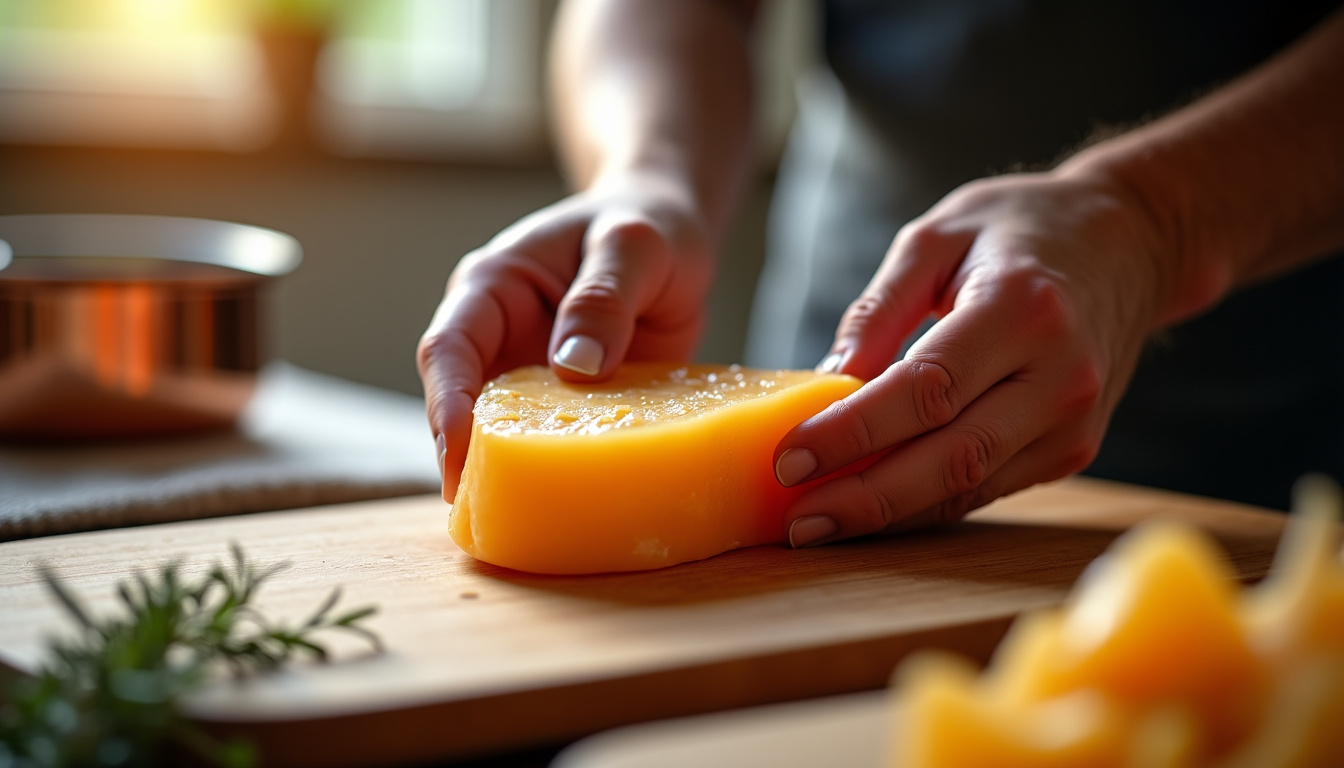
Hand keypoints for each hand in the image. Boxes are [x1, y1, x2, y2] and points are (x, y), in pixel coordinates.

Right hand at [417, 178, 713, 497]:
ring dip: (504, 474)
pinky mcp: (565, 405)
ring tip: (516, 524)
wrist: (669, 233)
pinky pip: (549, 444)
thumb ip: (605, 295)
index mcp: (493, 287)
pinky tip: (565, 509)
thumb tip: (574, 366)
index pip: (449, 348)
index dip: (446, 402)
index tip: (459, 450)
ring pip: (498, 433)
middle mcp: (497, 336)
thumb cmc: (647, 225)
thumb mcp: (636, 246)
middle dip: (463, 457)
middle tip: (483, 511)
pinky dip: (553, 474)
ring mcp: (528, 375)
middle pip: (458, 404)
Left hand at [773, 170, 1168, 546]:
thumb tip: (826, 380)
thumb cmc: (1022, 230)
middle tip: (796, 519)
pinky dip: (924, 505)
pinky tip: (870, 510)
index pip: (928, 388)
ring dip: (889, 515)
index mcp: (1024, 307)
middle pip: (951, 455)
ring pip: (968, 486)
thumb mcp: (939, 235)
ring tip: (818, 525)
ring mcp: (1073, 421)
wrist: (1133, 243)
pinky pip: (986, 488)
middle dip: (865, 495)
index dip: (855, 431)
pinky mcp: (1072, 449)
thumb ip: (881, 307)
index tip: (790, 455)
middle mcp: (1060, 374)